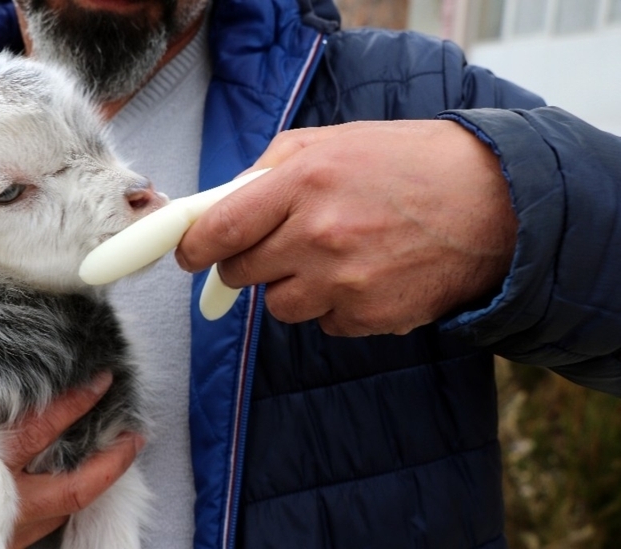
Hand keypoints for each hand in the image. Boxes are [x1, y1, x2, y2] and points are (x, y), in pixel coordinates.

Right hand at [0, 373, 142, 548]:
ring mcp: (9, 529)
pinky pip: (55, 520)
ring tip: (126, 449)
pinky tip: (87, 479)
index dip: (77, 401)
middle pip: (73, 479)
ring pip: (70, 506)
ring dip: (102, 478)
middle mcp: (3, 501)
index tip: (102, 379)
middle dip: (110, 452)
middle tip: (134, 427)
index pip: (43, 426)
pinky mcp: (5, 543)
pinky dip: (75, 497)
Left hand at [175, 120, 517, 335]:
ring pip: (279, 306)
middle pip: (241, 272)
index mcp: (304, 181)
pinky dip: (332, 305)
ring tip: (332, 257)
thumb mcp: (332, 142)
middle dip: (243, 263)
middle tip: (268, 247)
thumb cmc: (407, 164)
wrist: (491, 202)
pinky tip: (365, 275)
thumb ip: (269, 170)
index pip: (220, 229)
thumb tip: (221, 205)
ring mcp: (346, 282)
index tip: (189, 253)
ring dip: (291, 286)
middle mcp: (320, 235)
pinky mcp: (370, 317)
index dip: (194, 247)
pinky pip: (323, 323)